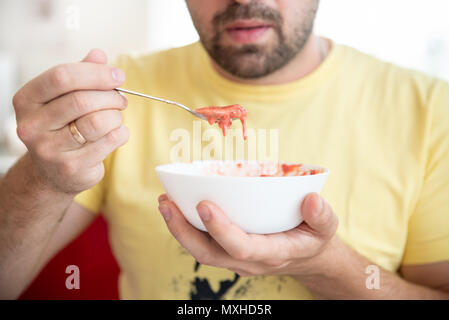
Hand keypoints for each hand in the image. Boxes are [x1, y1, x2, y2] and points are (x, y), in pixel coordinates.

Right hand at [13, 49, 128, 193]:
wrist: (52, 172)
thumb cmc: (61, 127)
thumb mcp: (63, 98)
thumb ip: (80, 74)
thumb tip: (99, 55)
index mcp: (27, 100)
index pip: (62, 77)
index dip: (96, 73)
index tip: (118, 75)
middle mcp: (32, 126)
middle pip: (82, 100)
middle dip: (111, 96)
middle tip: (121, 98)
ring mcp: (50, 150)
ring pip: (98, 122)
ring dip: (116, 115)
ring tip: (116, 116)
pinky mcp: (72, 167)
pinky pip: (109, 141)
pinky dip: (121, 133)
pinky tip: (116, 133)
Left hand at [158, 192, 338, 276]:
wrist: (307, 255)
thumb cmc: (313, 237)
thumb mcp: (326, 227)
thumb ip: (322, 216)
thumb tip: (311, 200)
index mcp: (272, 253)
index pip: (241, 247)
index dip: (221, 229)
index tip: (204, 204)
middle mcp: (248, 260)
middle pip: (209, 253)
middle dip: (184, 230)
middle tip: (167, 203)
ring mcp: (235, 258)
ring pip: (200, 249)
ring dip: (178, 227)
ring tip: (164, 201)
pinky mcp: (228, 250)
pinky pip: (202, 242)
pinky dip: (185, 226)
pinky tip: (176, 205)